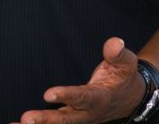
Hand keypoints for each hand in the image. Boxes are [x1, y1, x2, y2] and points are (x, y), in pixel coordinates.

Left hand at [14, 37, 144, 123]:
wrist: (130, 98)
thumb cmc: (124, 77)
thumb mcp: (126, 64)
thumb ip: (119, 54)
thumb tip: (115, 42)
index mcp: (100, 98)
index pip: (82, 98)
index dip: (66, 96)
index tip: (48, 94)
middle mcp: (87, 112)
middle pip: (65, 119)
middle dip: (46, 120)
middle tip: (27, 118)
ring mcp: (78, 118)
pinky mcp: (71, 118)